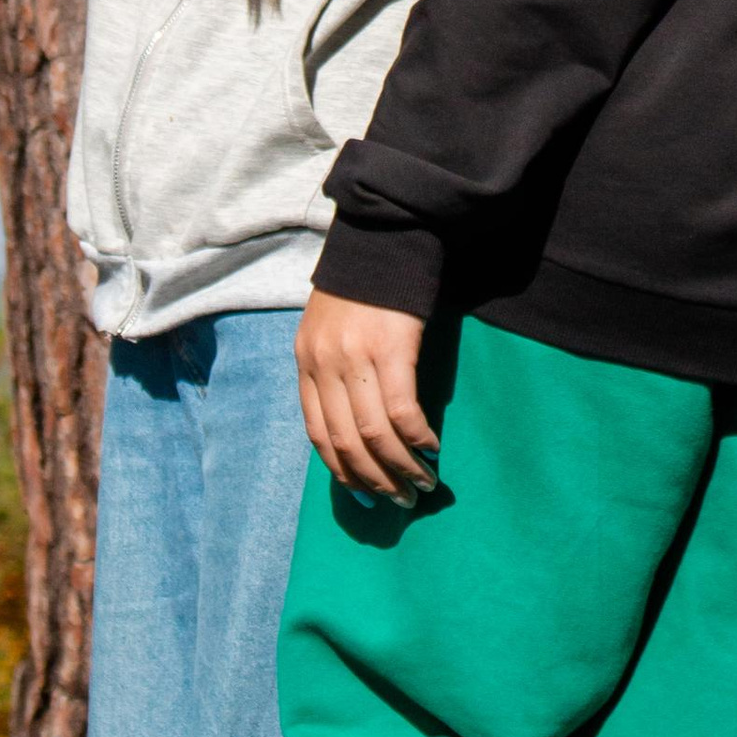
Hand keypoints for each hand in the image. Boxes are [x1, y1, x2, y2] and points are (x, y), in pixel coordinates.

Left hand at [297, 293, 437, 500]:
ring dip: (399, 467)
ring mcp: (355, 358)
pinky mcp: (391, 349)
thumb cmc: (362, 287)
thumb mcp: (329, 329)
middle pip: (344, 441)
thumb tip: (354, 426)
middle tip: (399, 498)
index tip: (363, 493)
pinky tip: (431, 448)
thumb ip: (333, 371)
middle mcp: (324, 364)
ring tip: (421, 484)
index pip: (316, 433)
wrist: (383, 237)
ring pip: (373, 433)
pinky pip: (402, 410)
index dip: (341, 469)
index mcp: (305, 362)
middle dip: (373, 479)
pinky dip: (417, 438)